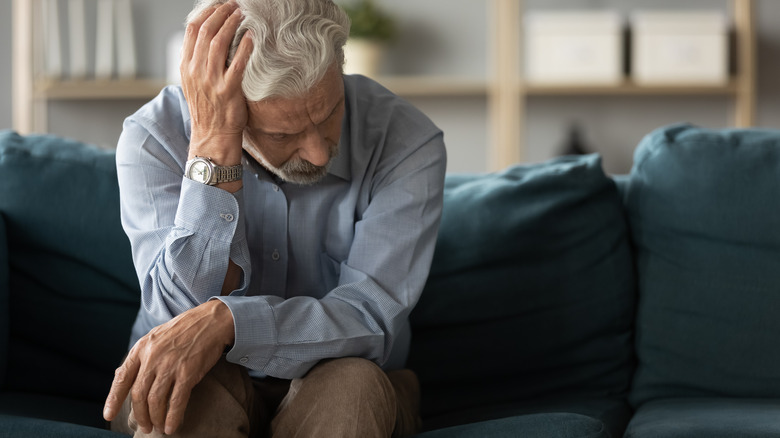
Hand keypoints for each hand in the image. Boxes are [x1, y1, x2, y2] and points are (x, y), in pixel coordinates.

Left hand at [103, 300, 234, 434]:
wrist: (211, 321)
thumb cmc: (184, 330)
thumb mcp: (156, 337)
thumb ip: (141, 356)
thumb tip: (123, 375)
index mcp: (141, 348)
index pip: (122, 377)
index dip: (113, 399)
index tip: (108, 415)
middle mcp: (153, 357)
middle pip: (139, 394)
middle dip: (140, 415)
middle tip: (145, 426)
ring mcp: (170, 365)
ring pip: (155, 401)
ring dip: (155, 419)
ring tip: (158, 427)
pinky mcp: (188, 372)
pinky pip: (176, 401)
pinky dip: (173, 417)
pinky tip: (172, 426)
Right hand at [181, 2, 253, 165]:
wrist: (212, 135)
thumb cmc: (208, 108)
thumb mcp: (195, 82)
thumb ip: (198, 61)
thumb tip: (208, 38)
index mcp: (186, 66)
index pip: (192, 30)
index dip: (206, 12)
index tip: (219, 4)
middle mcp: (195, 71)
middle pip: (206, 31)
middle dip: (221, 13)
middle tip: (234, 5)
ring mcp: (211, 80)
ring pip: (219, 43)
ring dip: (232, 24)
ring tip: (242, 14)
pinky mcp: (227, 90)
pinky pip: (237, 63)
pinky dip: (244, 47)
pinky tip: (252, 37)